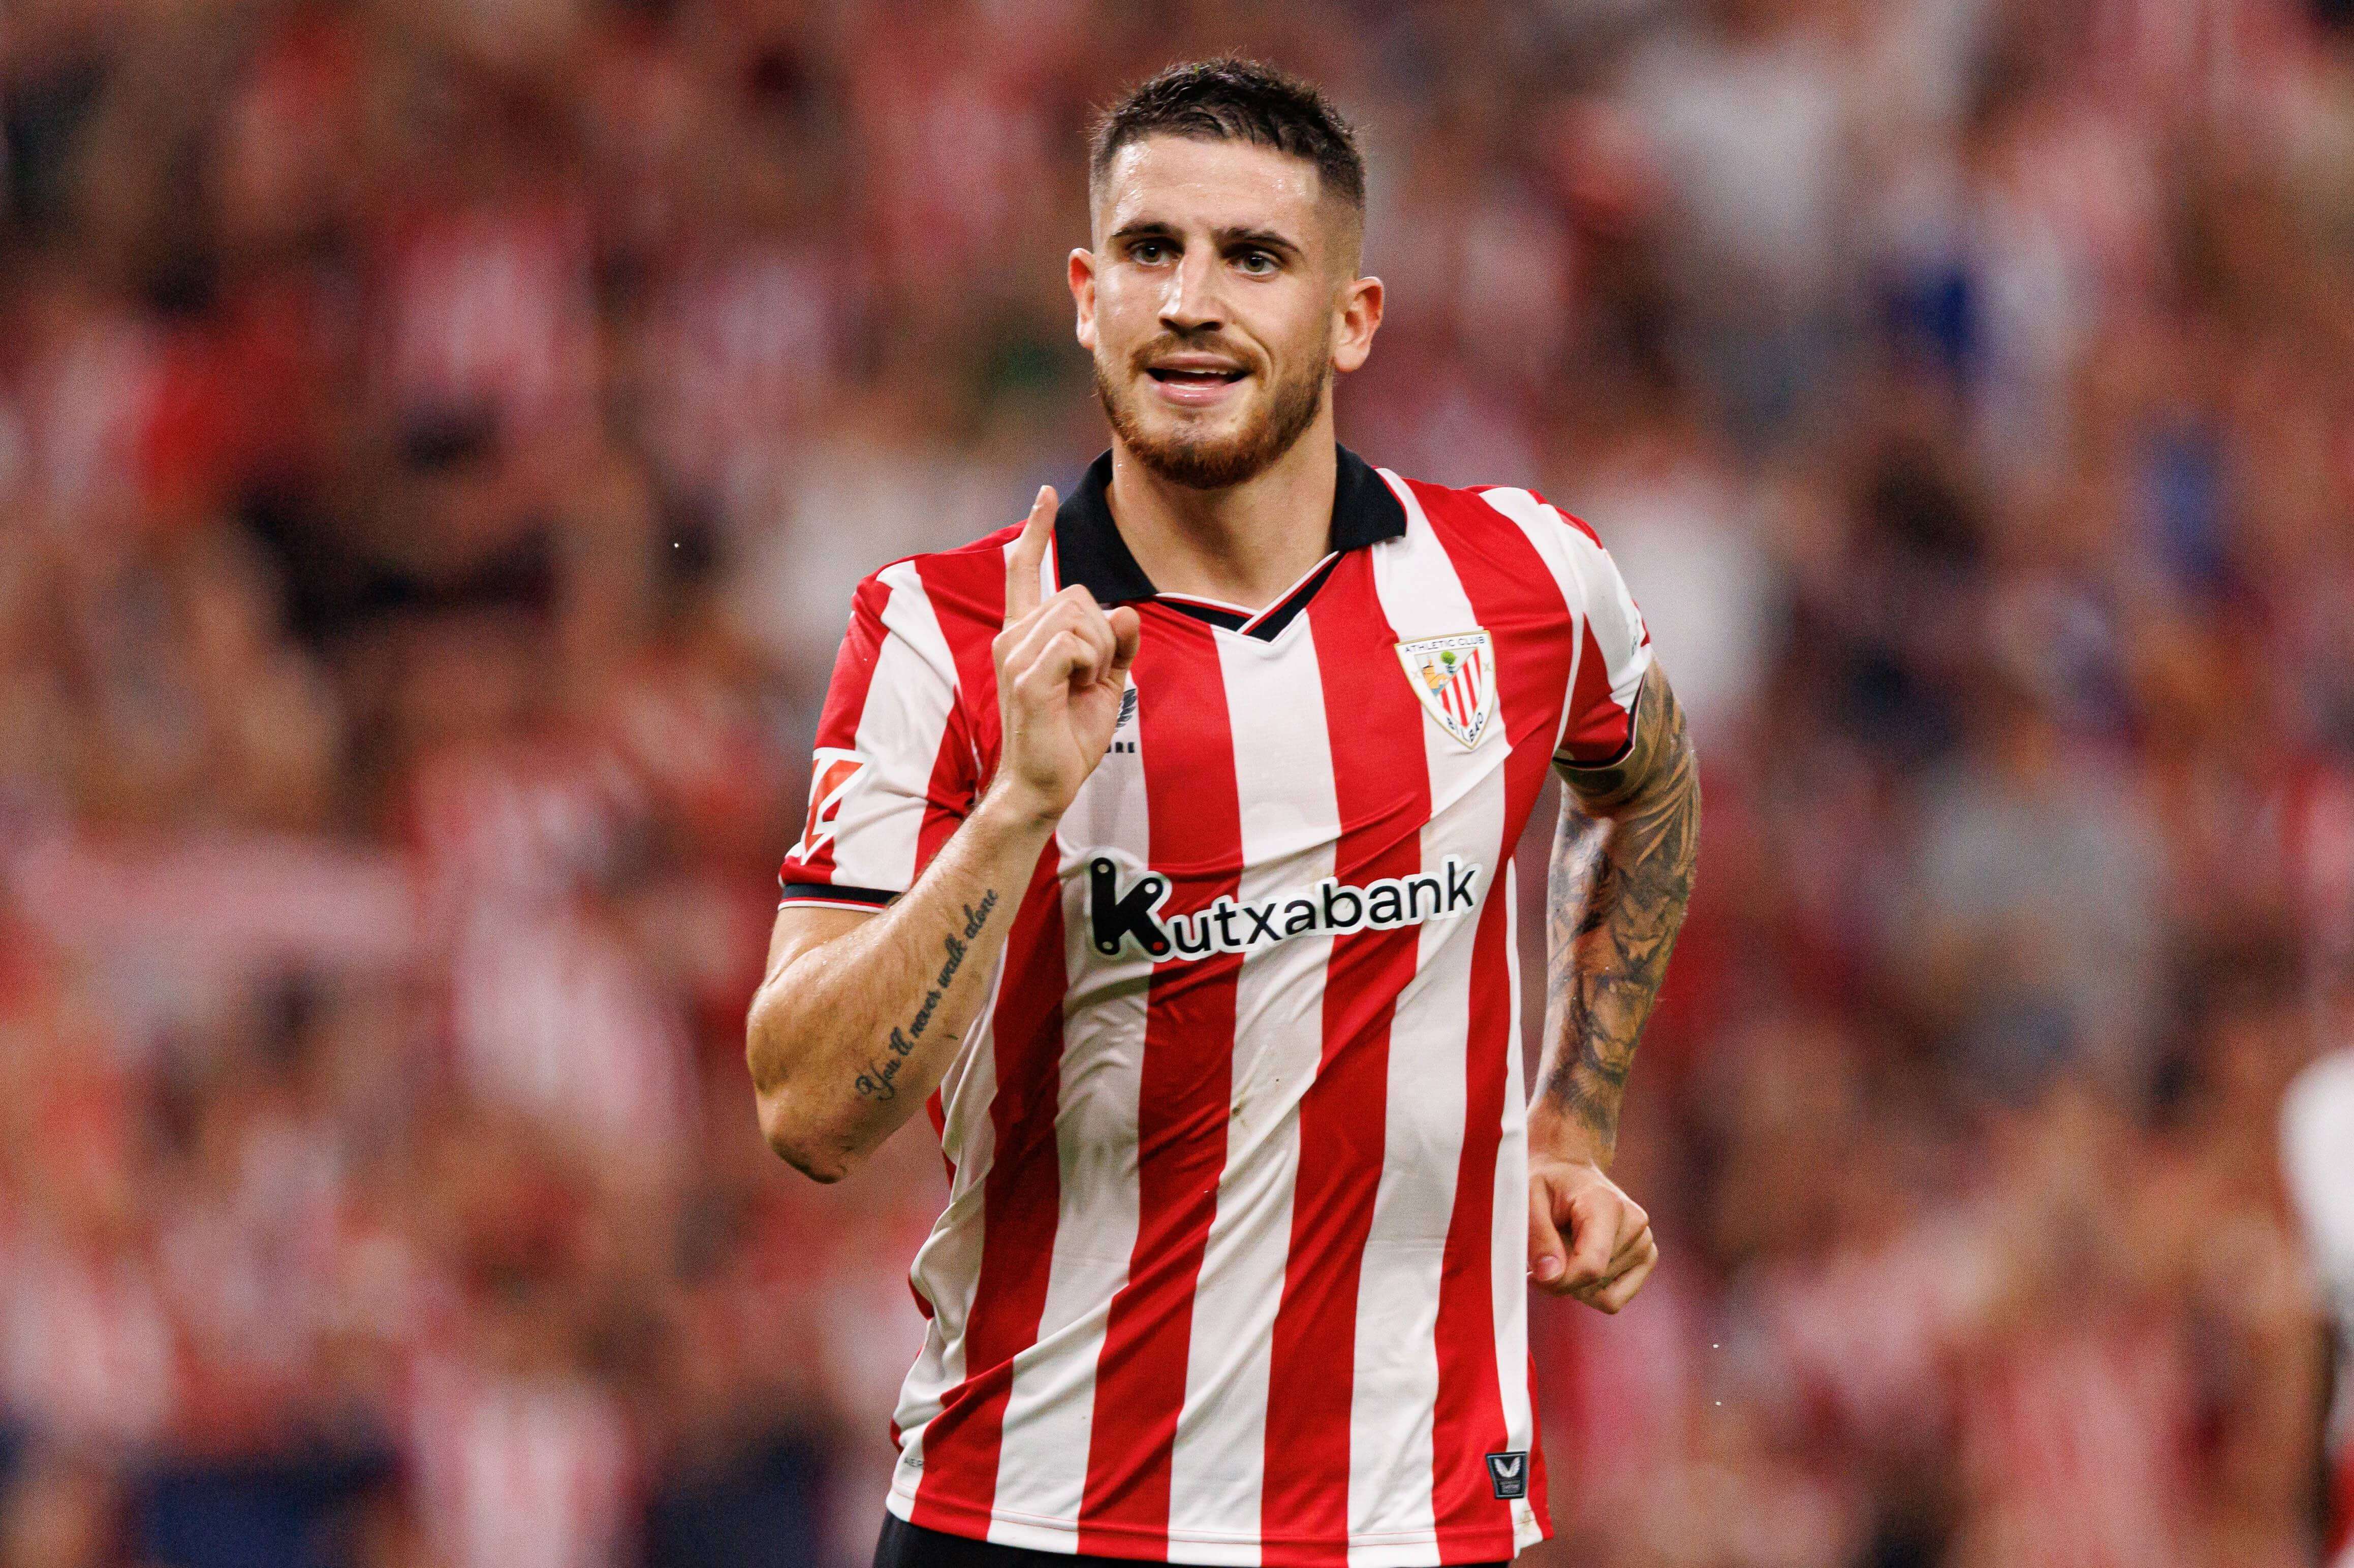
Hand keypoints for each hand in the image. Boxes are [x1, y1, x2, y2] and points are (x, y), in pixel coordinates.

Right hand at [989, 486, 1141, 823]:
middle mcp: (1013, 637)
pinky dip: (1093, 663)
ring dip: (1100, 651)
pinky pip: (1076, 644)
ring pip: (1080, 617)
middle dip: (1102, 633)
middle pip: (1077, 595)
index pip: (1024, 571)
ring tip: (1083, 685)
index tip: (1044, 494)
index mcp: (1025, 635)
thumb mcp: (1104, 683)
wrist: (1043, 784)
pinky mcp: (1028, 678)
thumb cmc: (1068, 735)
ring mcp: (1016, 655)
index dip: (1035, 531)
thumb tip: (1126, 613)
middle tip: (1092, 675)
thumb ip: (1117, 645)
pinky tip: (1079, 688)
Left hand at [1528, 1152, 1656, 1312]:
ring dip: (1576, 1282)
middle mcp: (1635, 1223)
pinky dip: (1592, 1290)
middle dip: (1563, 1277)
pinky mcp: (1647, 1258)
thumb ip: (1538, 1238)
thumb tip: (1550, 1278)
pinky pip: (1614, 1299)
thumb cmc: (1548, 1184)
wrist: (1570, 1174)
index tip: (1533, 1277)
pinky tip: (1582, 1263)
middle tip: (1547, 1251)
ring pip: (1602, 1295)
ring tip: (1567, 1249)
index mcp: (1607, 1205)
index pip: (1590, 1266)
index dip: (1558, 1282)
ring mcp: (1645, 1242)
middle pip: (1593, 1283)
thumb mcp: (1528, 1199)